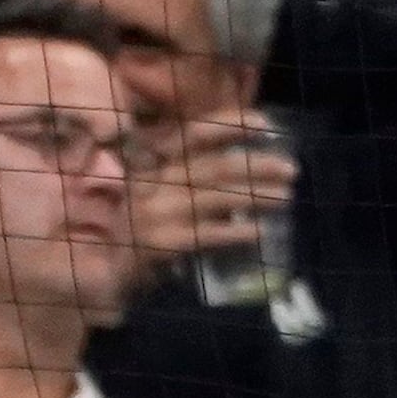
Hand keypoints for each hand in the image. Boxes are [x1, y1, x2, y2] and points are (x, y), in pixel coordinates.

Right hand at [124, 109, 291, 275]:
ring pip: (215, 198)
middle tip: (291, 169)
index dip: (230, 124)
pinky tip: (260, 232)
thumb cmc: (138, 228)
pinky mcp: (161, 244)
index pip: (194, 133)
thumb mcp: (156, 191)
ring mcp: (156, 213)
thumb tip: (245, 166)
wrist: (105, 273)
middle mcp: (153, 182)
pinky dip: (235, 233)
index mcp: (152, 163)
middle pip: (214, 166)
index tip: (265, 124)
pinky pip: (206, 235)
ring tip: (285, 197)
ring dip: (255, 195)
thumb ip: (189, 175)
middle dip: (256, 165)